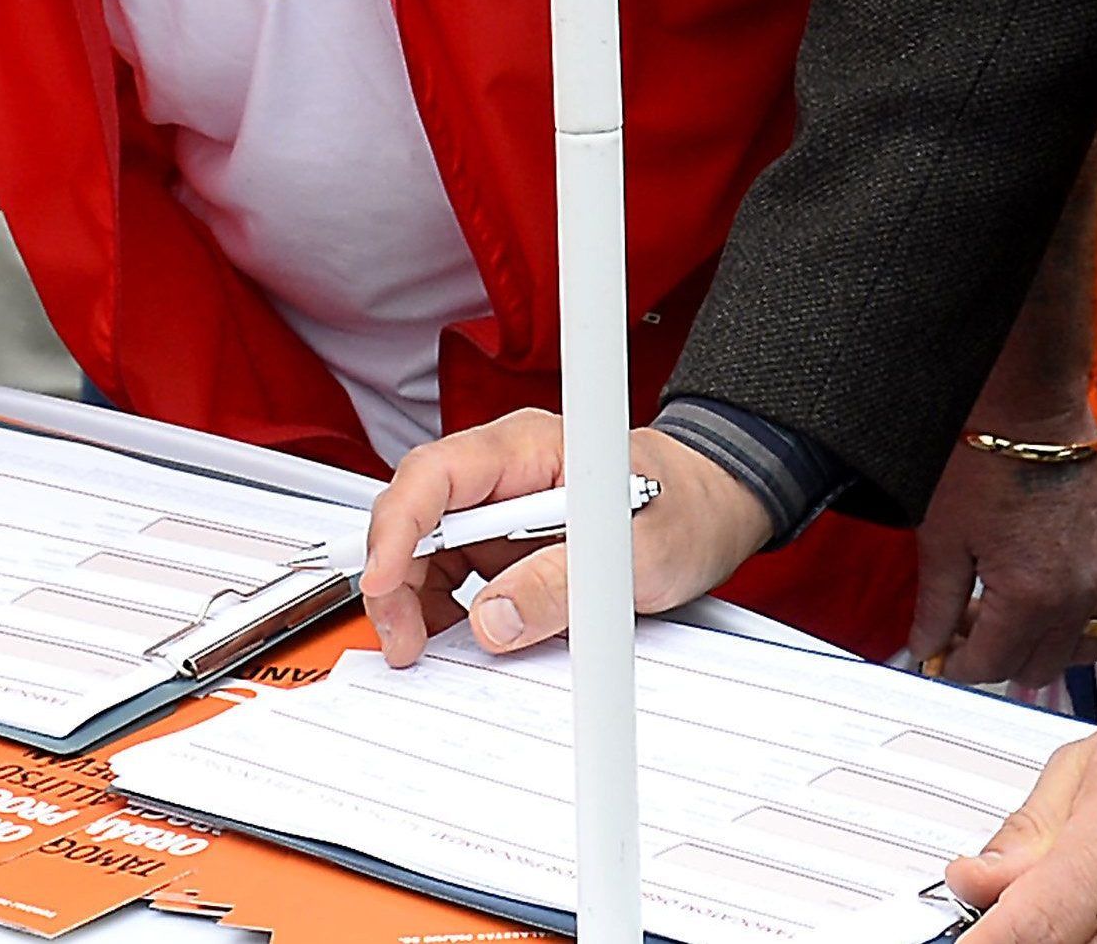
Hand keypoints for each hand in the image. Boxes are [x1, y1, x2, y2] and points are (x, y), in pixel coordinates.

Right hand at [357, 412, 777, 664]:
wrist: (714, 511)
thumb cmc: (685, 508)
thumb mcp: (635, 553)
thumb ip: (561, 585)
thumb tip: (492, 621)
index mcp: (530, 448)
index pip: (437, 474)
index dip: (398, 528)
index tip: (382, 582)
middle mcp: (504, 470)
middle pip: (417, 513)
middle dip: (394, 577)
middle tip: (403, 640)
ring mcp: (500, 505)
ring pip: (425, 545)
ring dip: (412, 597)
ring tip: (423, 647)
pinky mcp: (504, 539)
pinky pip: (452, 570)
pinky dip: (440, 606)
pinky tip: (452, 637)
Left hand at [907, 439, 1096, 691]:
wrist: (1030, 403)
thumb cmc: (985, 457)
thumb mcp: (943, 538)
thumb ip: (936, 605)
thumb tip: (927, 644)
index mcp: (1031, 598)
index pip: (991, 666)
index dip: (955, 667)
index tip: (939, 656)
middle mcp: (1077, 594)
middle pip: (1037, 666)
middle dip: (995, 655)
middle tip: (962, 625)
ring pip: (1078, 644)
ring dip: (1040, 642)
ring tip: (1003, 612)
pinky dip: (1070, 610)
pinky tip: (1037, 583)